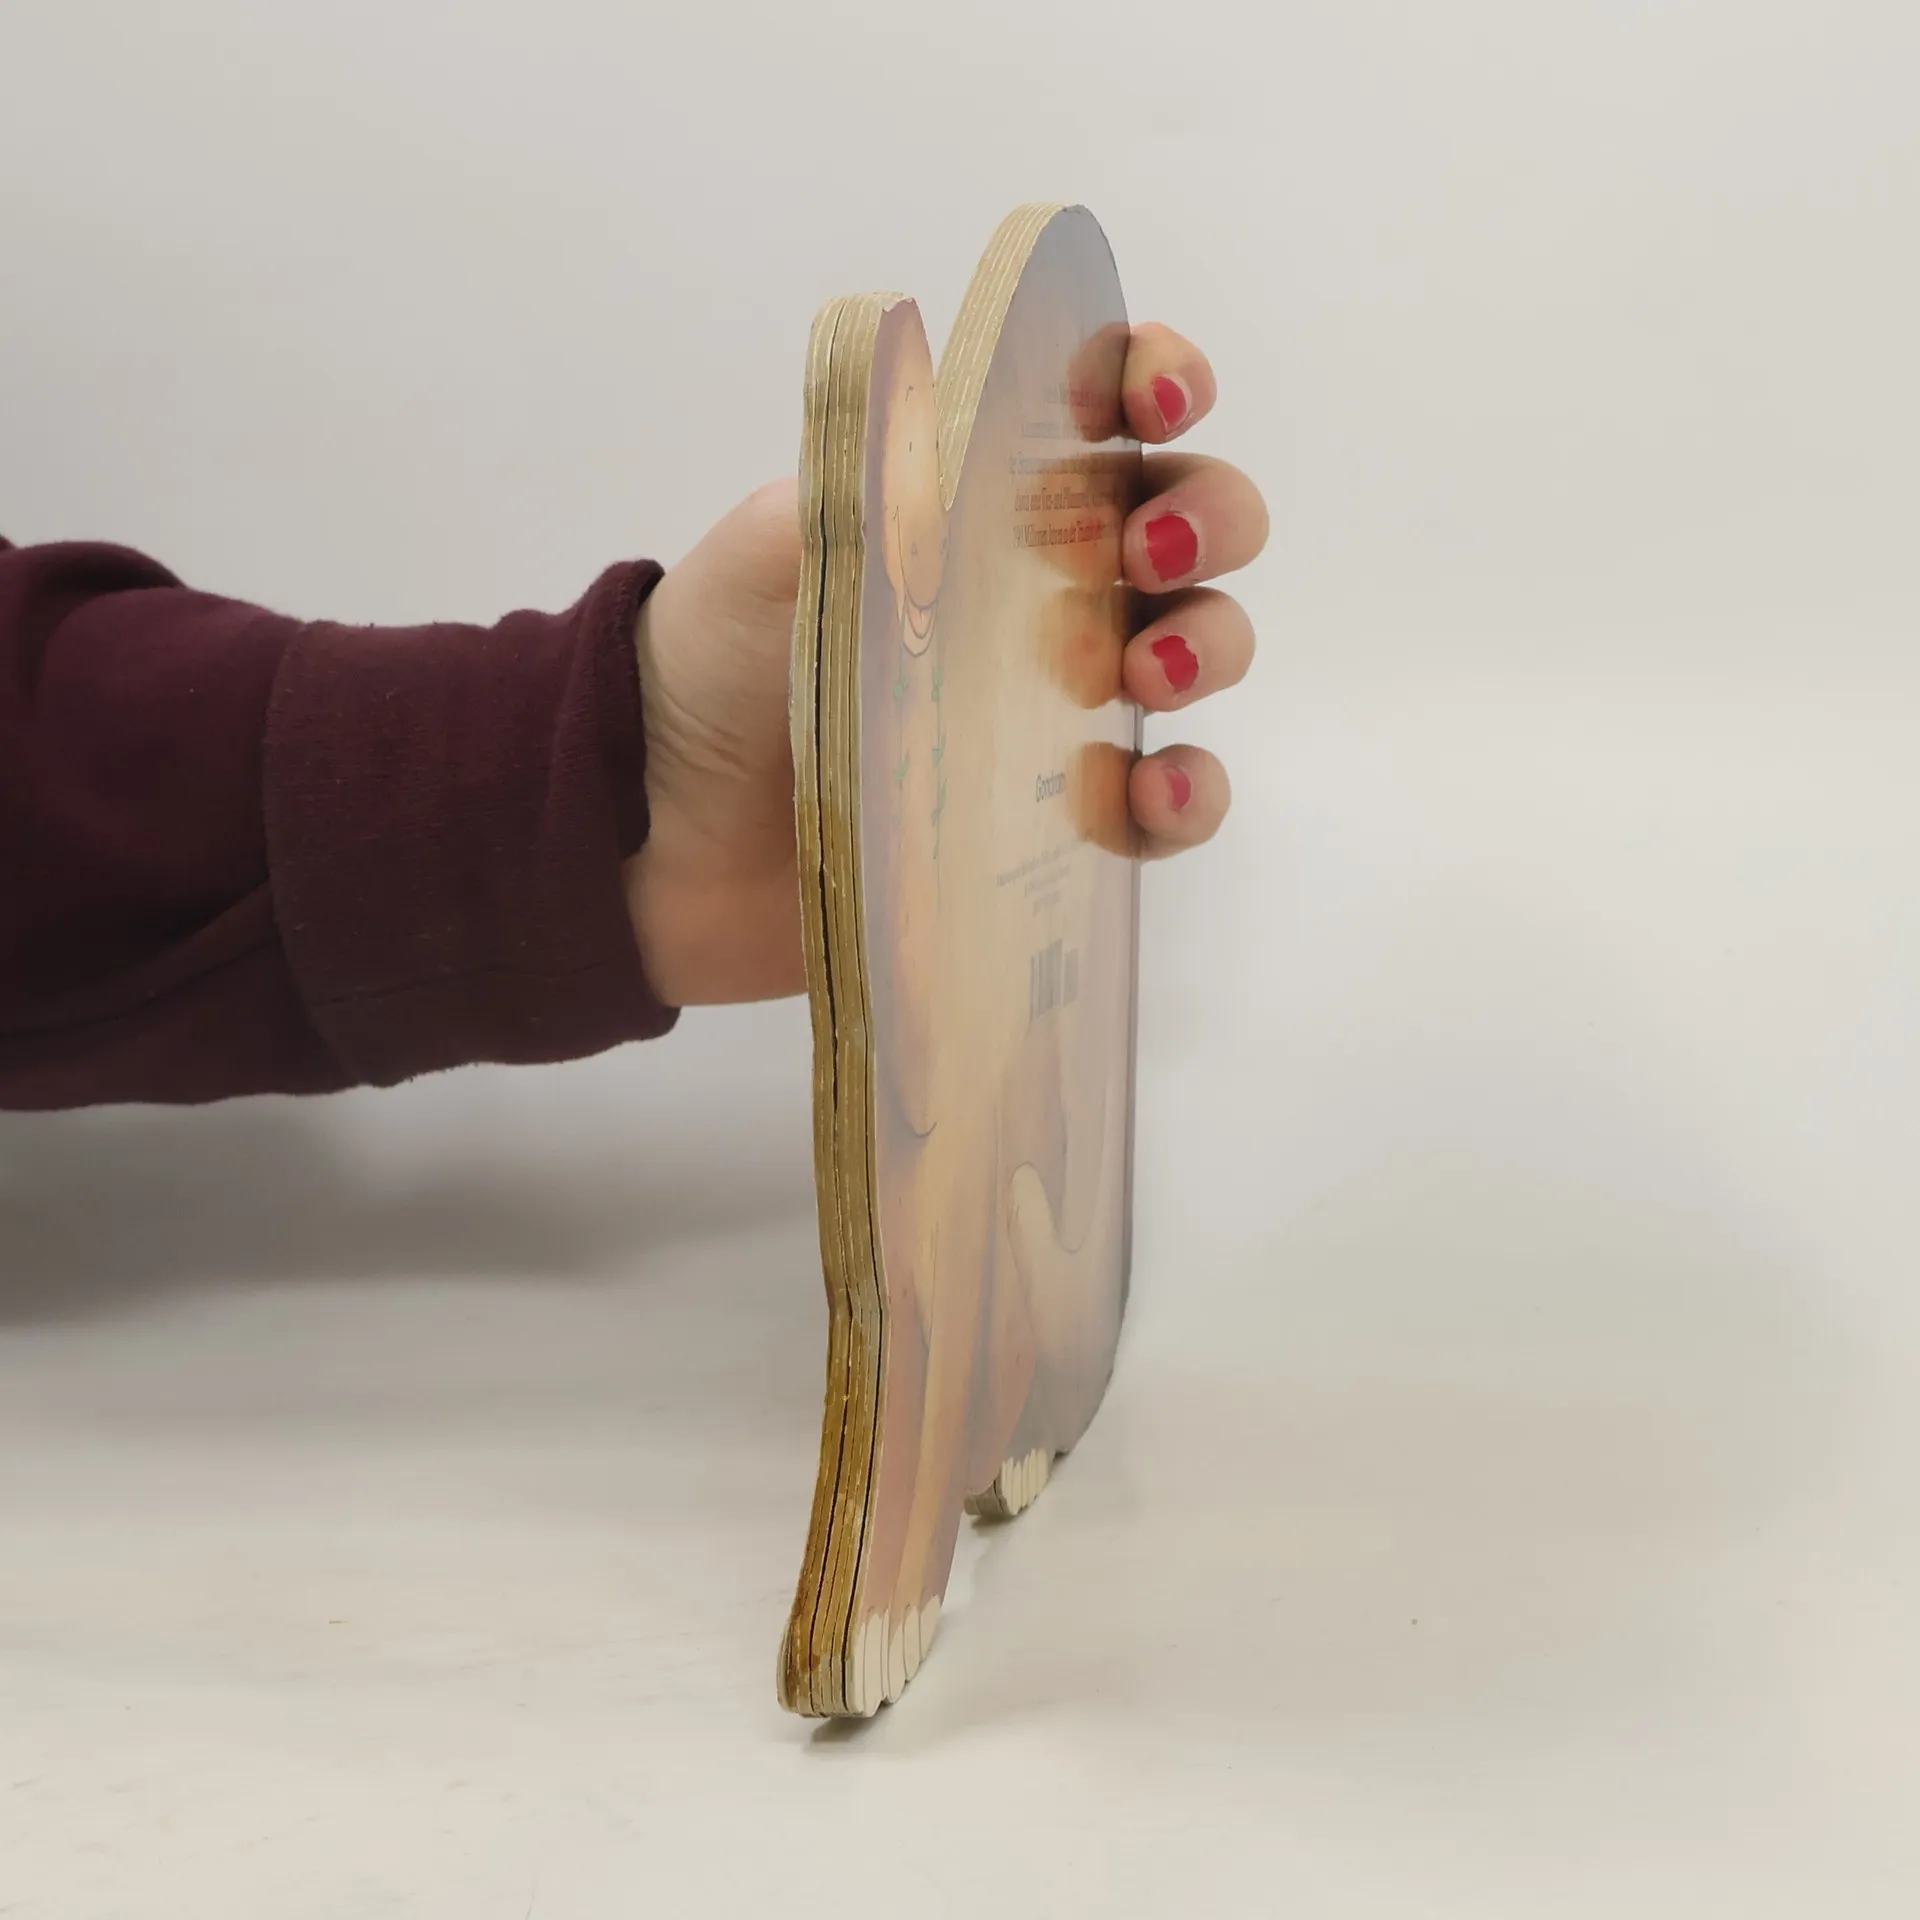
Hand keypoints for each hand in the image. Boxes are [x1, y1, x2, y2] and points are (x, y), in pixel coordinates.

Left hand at [625, 322, 1266, 1006]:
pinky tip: (1150, 794)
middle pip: (1193, 524)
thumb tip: (961, 404)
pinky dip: (1189, 794)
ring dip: (1210, 645)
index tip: (1154, 405)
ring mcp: (1063, 707)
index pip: (1110, 413)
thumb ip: (874, 469)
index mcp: (985, 499)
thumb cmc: (715, 665)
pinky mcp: (1064, 822)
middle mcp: (1047, 589)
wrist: (662, 829)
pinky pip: (1170, 804)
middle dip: (1208, 517)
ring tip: (1144, 675)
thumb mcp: (780, 541)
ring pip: (1204, 650)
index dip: (1161, 385)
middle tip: (1147, 553)